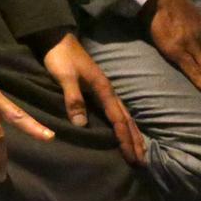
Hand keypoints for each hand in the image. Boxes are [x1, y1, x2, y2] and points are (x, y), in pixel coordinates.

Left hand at [42, 31, 145, 165]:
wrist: (57, 38)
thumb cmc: (60, 57)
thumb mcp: (65, 77)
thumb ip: (74, 99)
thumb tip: (82, 125)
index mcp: (102, 88)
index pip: (117, 118)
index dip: (124, 138)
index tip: (131, 156)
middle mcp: (108, 90)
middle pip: (126, 118)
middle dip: (135, 140)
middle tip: (143, 161)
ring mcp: (104, 88)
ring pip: (123, 114)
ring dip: (132, 133)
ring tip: (140, 151)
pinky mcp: (98, 88)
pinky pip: (116, 110)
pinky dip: (124, 123)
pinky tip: (124, 130)